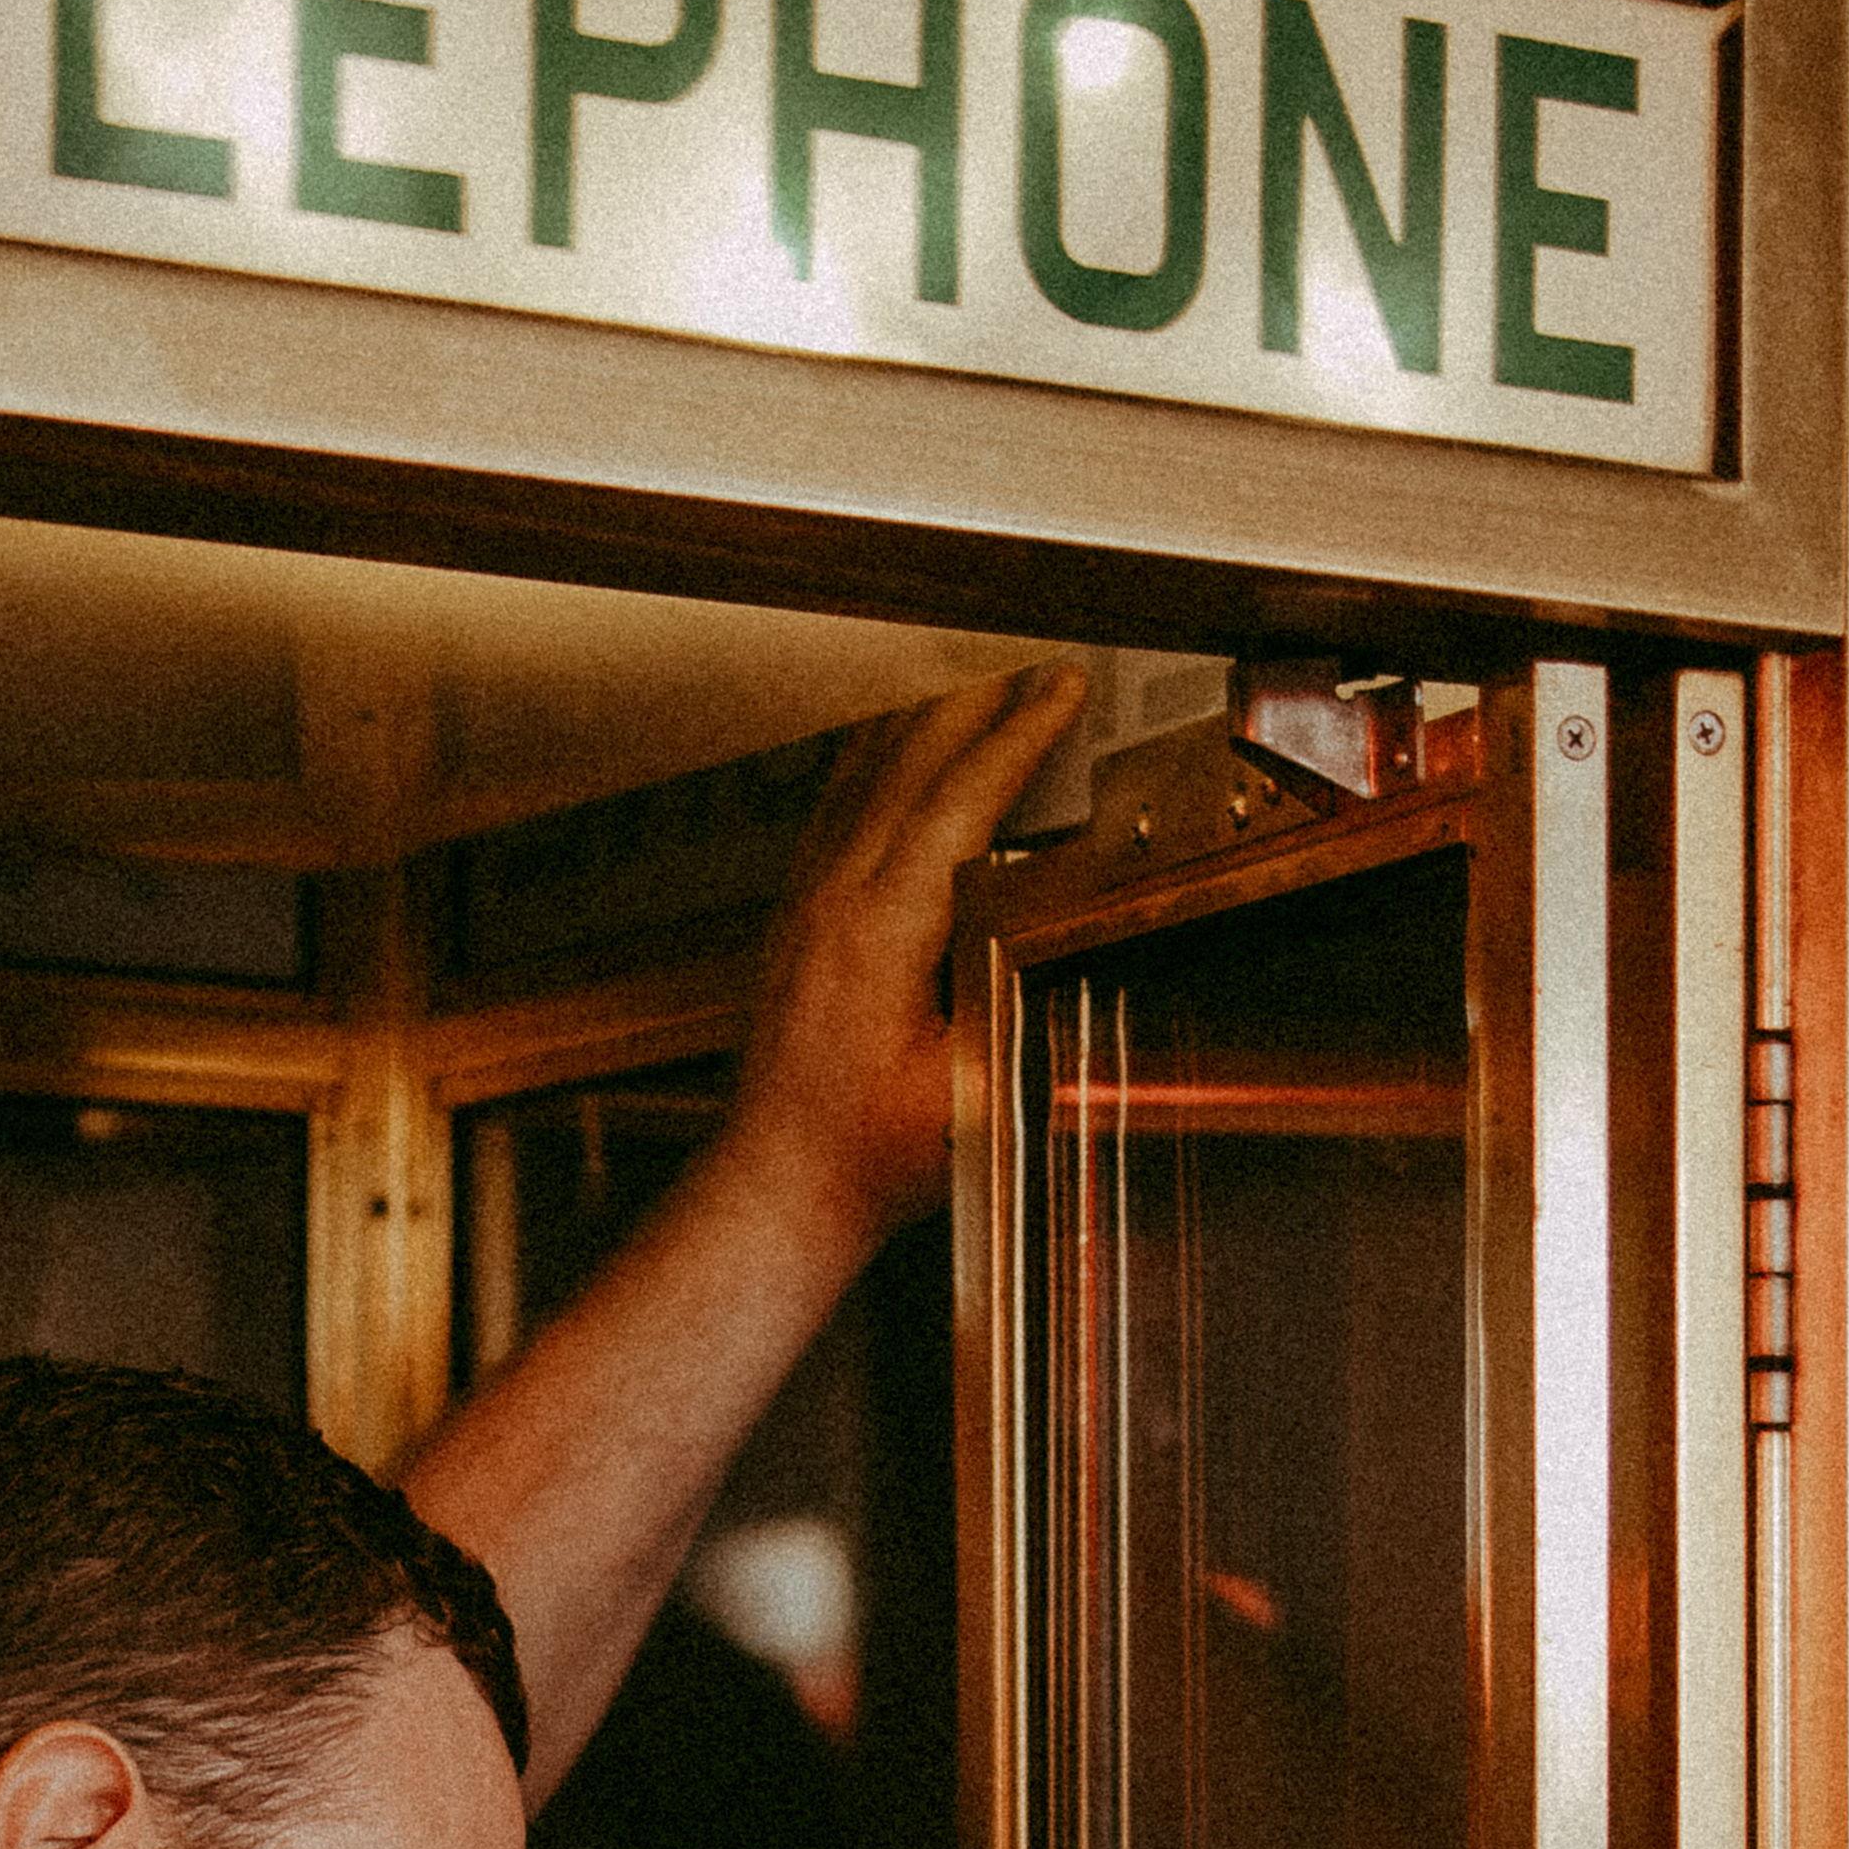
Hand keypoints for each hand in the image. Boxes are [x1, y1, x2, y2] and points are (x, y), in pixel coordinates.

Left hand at [708, 660, 1087, 1258]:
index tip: (1062, 688)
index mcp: (883, 927)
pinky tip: (894, 750)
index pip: (961, 796)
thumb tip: (1068, 942)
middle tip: (1034, 662)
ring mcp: (804, 904)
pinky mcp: (791, 920)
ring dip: (925, 719)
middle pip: (908, 759)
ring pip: (864, 773)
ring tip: (977, 683)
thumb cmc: (866, 1156)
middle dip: (978, 700)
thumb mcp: (967, 1091)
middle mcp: (833, 898)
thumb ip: (1015, 1008)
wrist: (779, 1186)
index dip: (1019, 734)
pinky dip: (878, 760)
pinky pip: (835, 807)